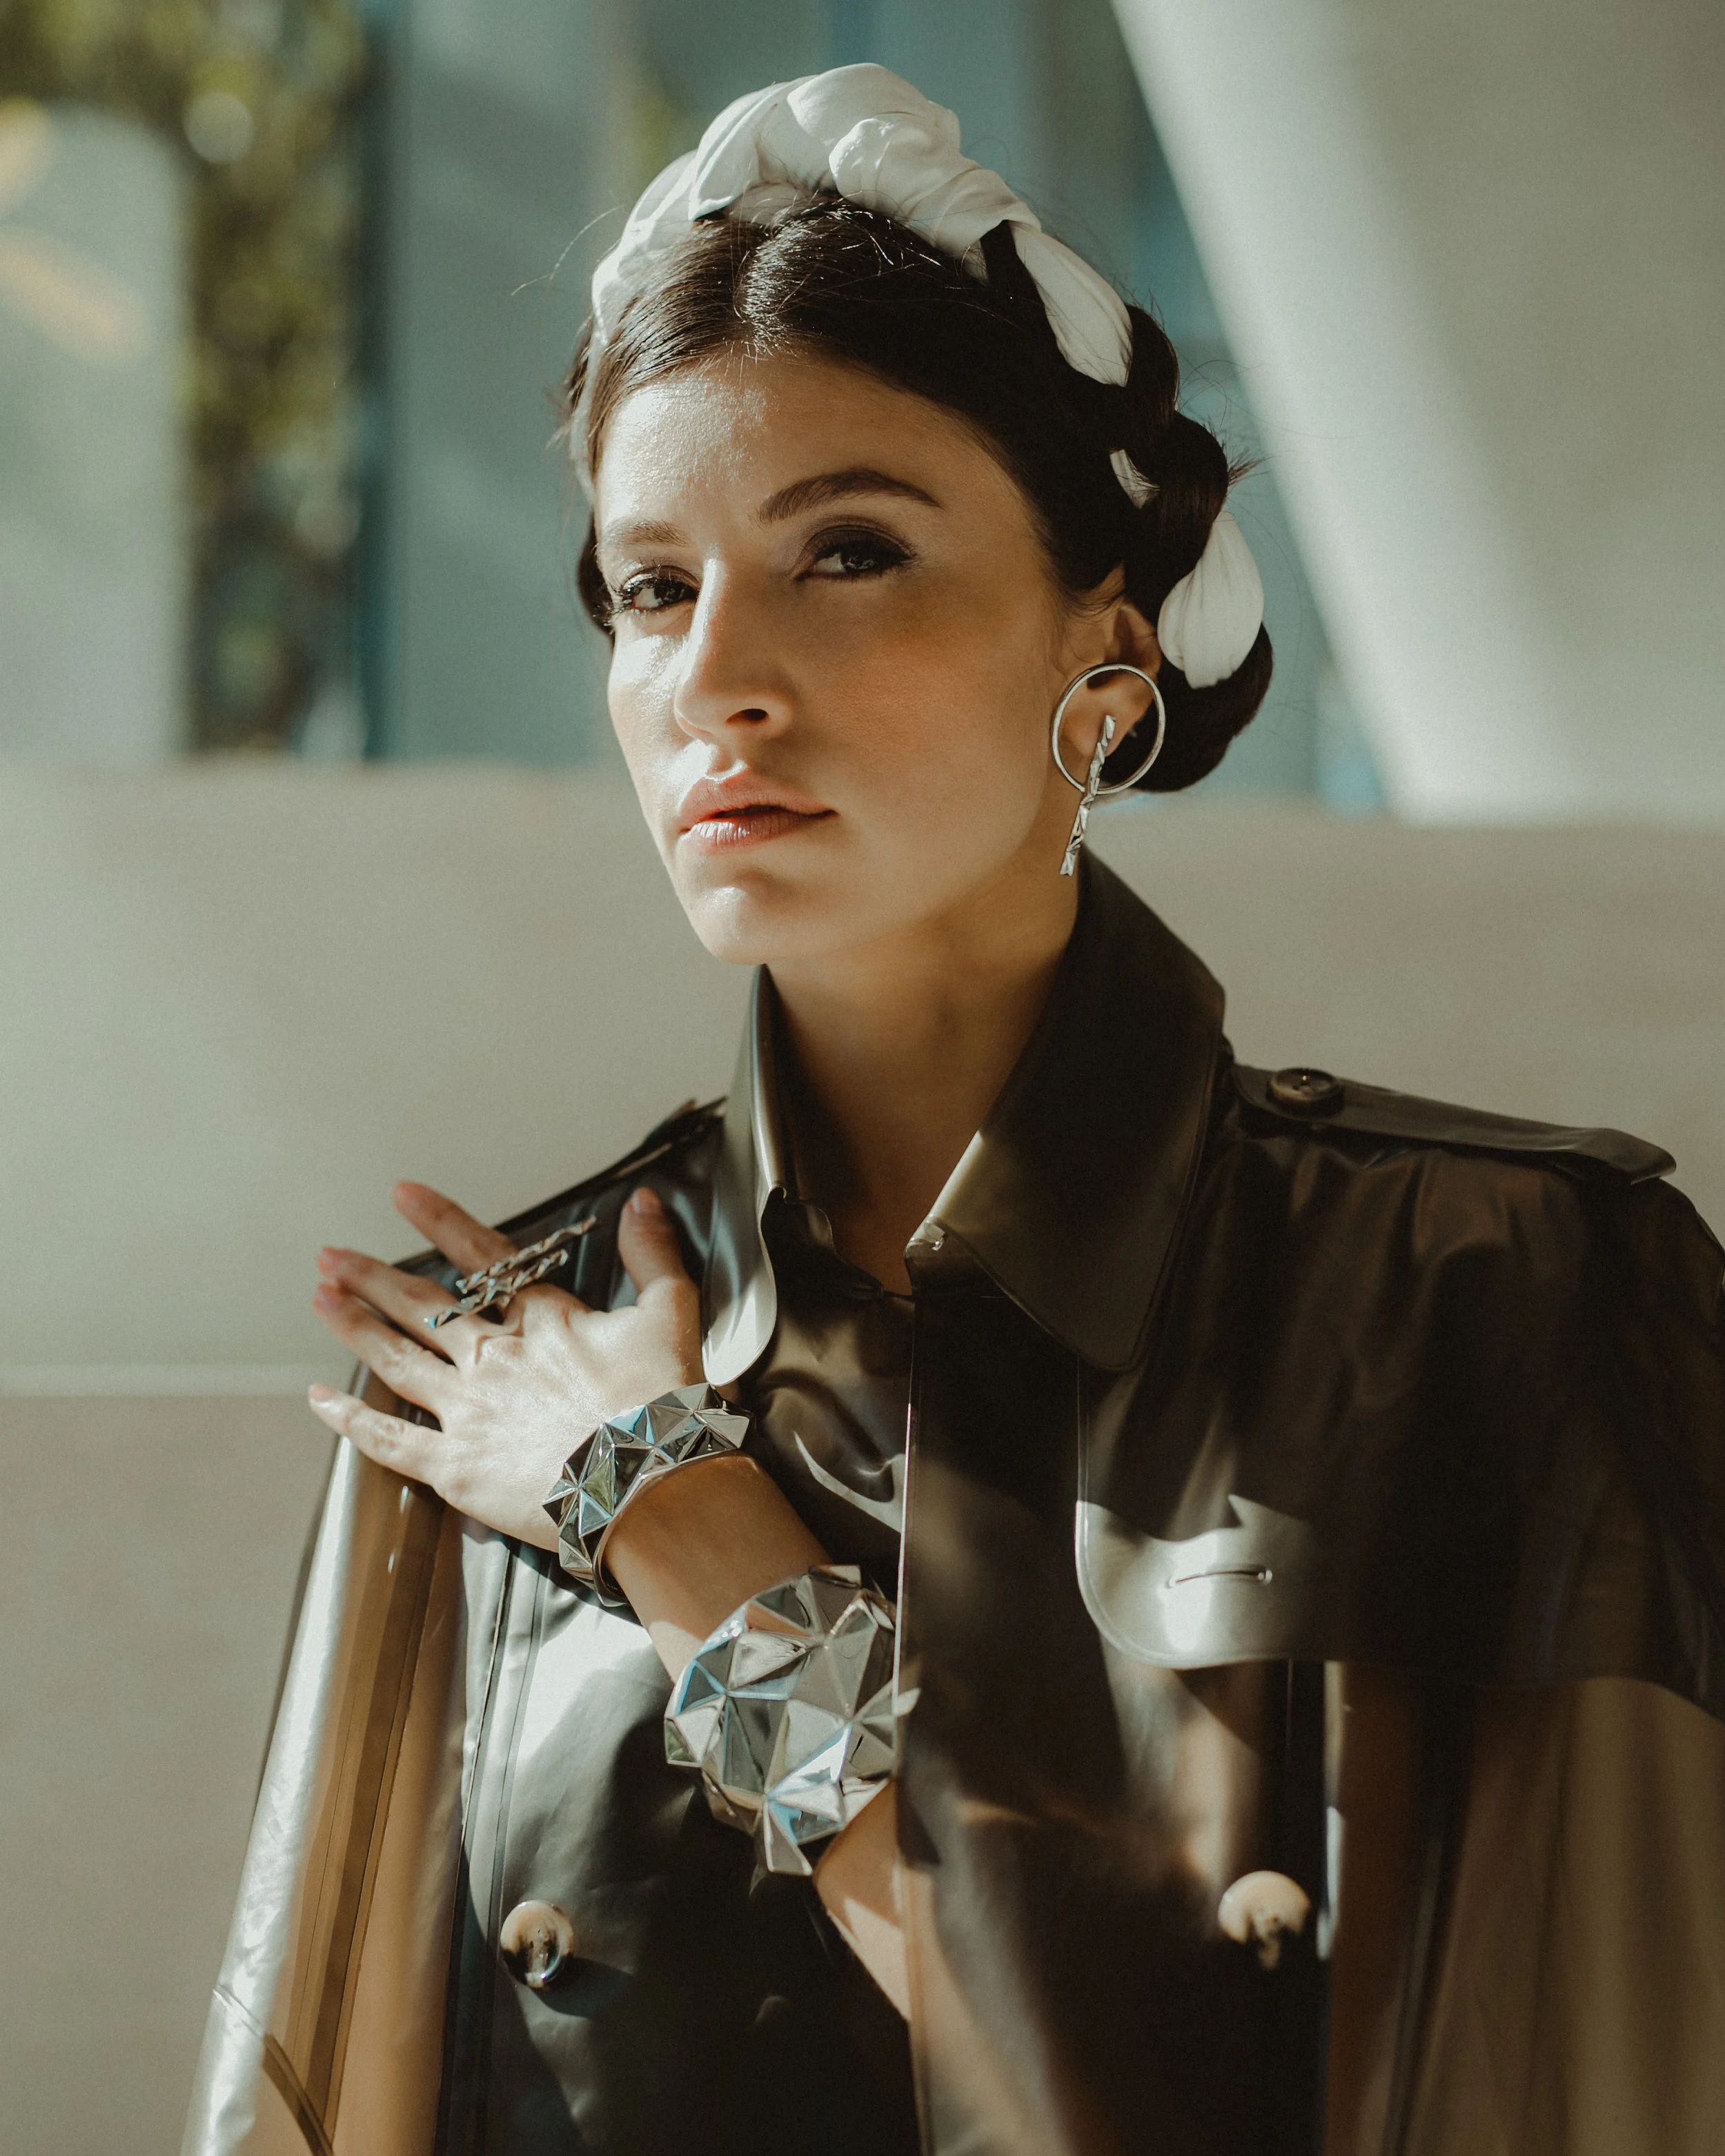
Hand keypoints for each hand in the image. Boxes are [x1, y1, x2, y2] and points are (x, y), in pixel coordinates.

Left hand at [306, 1181, 702, 1545]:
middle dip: (372, 1277)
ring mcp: (468, 1413)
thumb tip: (641, 1201)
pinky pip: (390, 1441)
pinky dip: (351, 1421)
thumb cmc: (664, 1406)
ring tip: (321, 1298)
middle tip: (331, 1256)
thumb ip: (654, 1255)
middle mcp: (493, 1359)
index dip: (440, 1221)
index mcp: (542, 1321)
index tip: (401, 1194)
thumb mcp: (672, 1316)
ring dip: (356, 1327)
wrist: (649, 1485)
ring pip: (397, 1362)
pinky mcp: (456, 1469)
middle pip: (421, 1309)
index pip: (481, 1257)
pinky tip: (319, 1401)